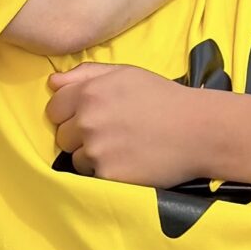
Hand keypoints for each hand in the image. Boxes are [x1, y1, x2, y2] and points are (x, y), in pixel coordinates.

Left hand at [46, 64, 211, 184]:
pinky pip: (93, 176)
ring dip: (92, 156)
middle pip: (62, 136)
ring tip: (122, 149)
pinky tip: (128, 162)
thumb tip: (52, 82)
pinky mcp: (108, 175)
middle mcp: (87, 121)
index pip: (53, 109)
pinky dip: (107, 172)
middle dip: (80, 136)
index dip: (69, 114)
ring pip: (76, 159)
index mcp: (88, 93)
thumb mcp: (126, 73)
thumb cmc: (163, 98)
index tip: (90, 117)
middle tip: (111, 134)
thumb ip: (85, 73)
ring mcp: (96, 150)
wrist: (198, 130)